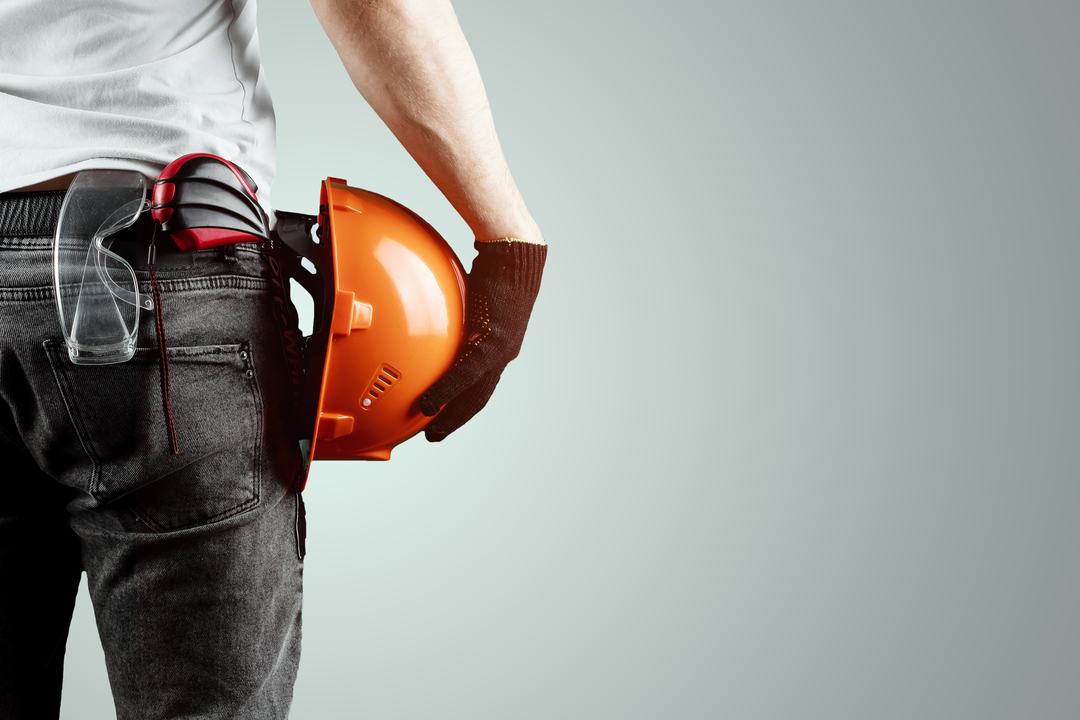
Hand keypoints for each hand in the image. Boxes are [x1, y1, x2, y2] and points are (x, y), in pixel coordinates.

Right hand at [419, 238, 546, 440]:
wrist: (514, 252)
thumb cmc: (493, 268)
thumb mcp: (471, 296)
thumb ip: (454, 313)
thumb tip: (429, 308)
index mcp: (498, 345)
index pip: (480, 384)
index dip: (463, 404)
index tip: (443, 417)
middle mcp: (503, 352)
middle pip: (478, 397)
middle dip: (456, 420)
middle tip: (434, 436)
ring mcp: (501, 349)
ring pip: (473, 393)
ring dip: (451, 415)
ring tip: (430, 430)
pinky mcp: (494, 341)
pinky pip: (466, 373)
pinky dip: (447, 391)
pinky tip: (429, 404)